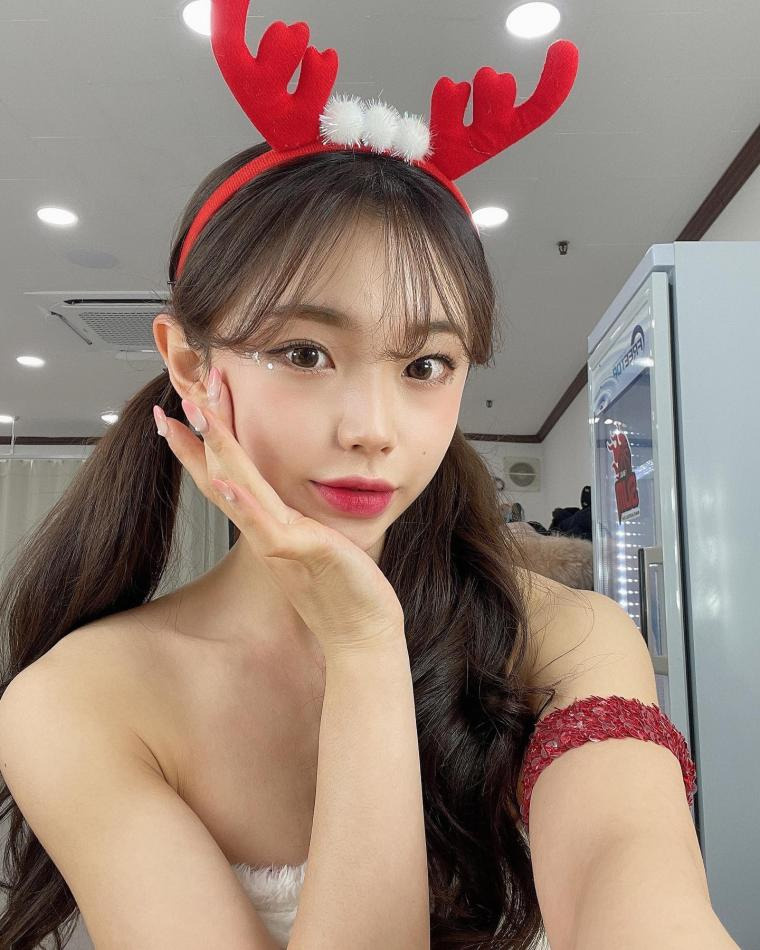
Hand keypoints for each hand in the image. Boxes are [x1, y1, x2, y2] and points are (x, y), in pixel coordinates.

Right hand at [153, 368, 405, 654]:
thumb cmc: (344, 589)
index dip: (200, 443)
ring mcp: (277, 542)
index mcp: (268, 525)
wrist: (360, 634)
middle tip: (182, 391)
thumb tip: (294, 500)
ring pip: (237, 488)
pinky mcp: (300, 554)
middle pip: (222, 473)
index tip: (181, 407)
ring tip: (196, 413)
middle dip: (205, 430)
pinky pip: (265, 526)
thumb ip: (299, 520)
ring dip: (217, 449)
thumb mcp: (318, 541)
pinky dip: (244, 504)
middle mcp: (264, 531)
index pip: (224, 476)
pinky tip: (227, 481)